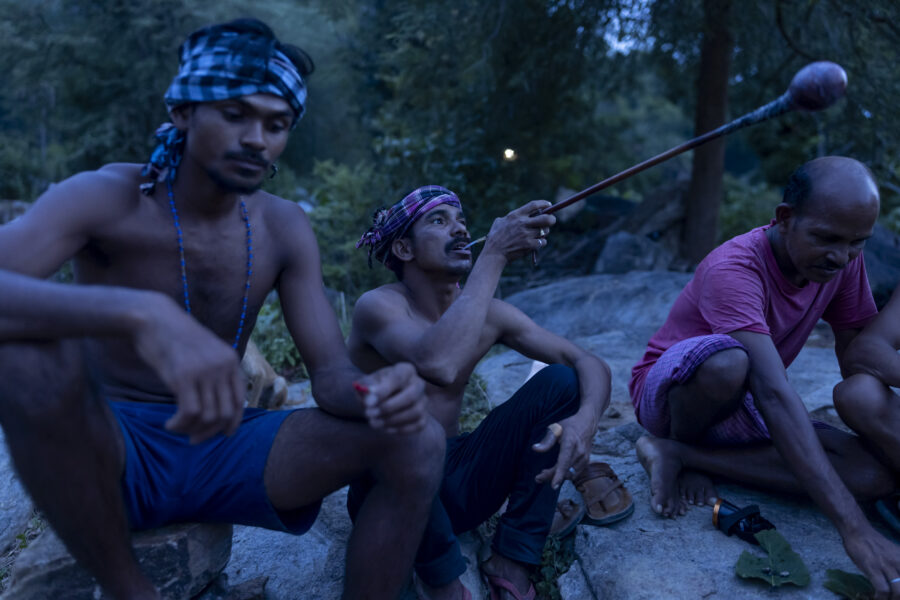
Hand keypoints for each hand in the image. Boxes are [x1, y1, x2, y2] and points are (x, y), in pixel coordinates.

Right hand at [132, 295, 244, 443]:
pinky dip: (180, 425)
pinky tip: (170, 424)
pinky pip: (189, 413)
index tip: (222, 434)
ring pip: (208, 416)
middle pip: (225, 413)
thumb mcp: (204, 353)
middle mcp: (222, 367)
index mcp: (231, 361)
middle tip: (194, 440)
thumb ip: (214, 374)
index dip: (233, 422)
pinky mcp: (183, 377)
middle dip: (210, 432)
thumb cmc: (174, 338)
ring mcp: (205, 371)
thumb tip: (214, 409)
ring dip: (192, 430)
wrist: (154, 318)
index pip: (240, 401)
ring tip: (178, 429)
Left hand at [355, 362, 427, 433]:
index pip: (398, 378)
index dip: (384, 390)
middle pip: (411, 396)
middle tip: (369, 414)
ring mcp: (423, 401)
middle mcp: (418, 384)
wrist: (379, 401)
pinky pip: (417, 425)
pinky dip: (400, 429)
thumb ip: (366, 387)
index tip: (368, 402)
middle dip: (389, 407)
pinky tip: (385, 428)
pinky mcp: (423, 417)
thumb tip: (369, 396)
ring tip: (373, 422)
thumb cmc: (373, 389)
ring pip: (415, 412)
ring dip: (392, 420)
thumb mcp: (366, 384)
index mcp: (405, 370)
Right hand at [482, 200, 555, 261]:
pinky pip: (543, 242)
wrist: (494, 253)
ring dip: (544, 232)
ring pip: (545, 231)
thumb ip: (511, 217)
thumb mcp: (500, 222)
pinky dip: (541, 243)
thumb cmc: (495, 237)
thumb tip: (522, 214)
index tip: (549, 205)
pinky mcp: (529, 245)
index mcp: (515, 215)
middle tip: (551, 220)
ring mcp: (526, 234)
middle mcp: (522, 223)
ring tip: (539, 234)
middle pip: (546, 218)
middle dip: (551, 219)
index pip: (534, 205)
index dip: (543, 204)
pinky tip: (536, 244)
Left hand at [533, 412, 595, 488]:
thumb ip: (547, 440)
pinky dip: (564, 475)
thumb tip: (535, 449)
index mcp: (571, 443)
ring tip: (544, 474)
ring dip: (557, 477)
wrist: (587, 424)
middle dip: (551, 477)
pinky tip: (555, 472)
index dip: (558, 474)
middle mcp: (580, 452)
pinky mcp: (586, 462)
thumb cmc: (569, 425)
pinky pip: (574, 473)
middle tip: (538, 478)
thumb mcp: (556, 428)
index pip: (564, 462)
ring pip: (570, 475)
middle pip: (565, 471)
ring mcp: (584, 458)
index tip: (553, 485)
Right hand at [843, 526, 899, 598]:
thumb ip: (898, 565)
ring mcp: (887, 565)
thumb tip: (898, 580)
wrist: (857, 531)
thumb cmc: (873, 542)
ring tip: (885, 599)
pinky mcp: (873, 568)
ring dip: (892, 598)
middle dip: (898, 596)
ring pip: (898, 591)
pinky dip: (880, 597)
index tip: (897, 594)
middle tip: (893, 598)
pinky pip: (883, 589)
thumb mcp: (893, 553)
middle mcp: (899, 562)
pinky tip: (876, 597)